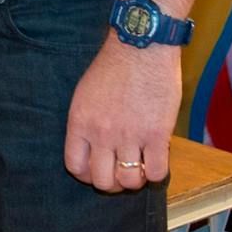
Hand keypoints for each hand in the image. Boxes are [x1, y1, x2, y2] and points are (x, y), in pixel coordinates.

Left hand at [64, 38, 181, 192]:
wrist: (141, 47)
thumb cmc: (114, 66)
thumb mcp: (85, 94)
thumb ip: (87, 122)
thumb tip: (95, 147)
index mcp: (80, 122)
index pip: (75, 166)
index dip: (87, 174)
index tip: (97, 169)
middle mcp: (101, 133)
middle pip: (102, 181)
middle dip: (112, 184)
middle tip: (121, 173)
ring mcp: (129, 136)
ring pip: (129, 181)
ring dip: (134, 180)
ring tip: (139, 167)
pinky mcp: (156, 135)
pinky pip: (155, 172)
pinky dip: (156, 173)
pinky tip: (156, 160)